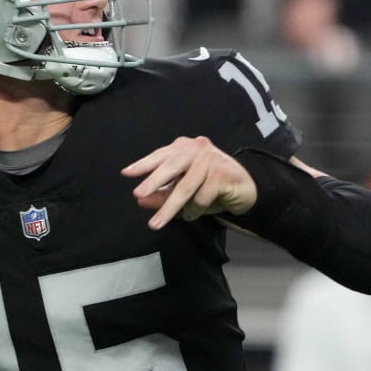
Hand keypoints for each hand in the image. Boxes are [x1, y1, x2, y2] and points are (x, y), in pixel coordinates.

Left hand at [122, 137, 256, 228]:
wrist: (244, 188)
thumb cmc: (209, 186)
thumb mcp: (182, 191)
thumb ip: (162, 194)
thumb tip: (140, 200)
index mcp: (183, 147)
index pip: (160, 155)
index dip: (143, 164)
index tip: (126, 173)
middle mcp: (196, 148)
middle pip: (170, 167)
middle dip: (153, 183)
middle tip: (138, 194)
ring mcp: (211, 159)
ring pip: (185, 187)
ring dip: (171, 208)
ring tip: (159, 223)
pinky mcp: (223, 173)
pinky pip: (202, 197)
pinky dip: (194, 210)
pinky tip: (193, 214)